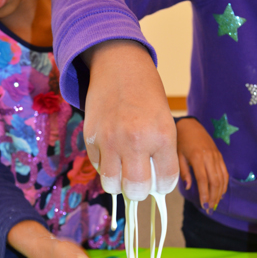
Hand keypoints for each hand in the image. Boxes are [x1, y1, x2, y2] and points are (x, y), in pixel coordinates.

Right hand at [82, 40, 178, 199]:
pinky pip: (98, 167)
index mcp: (162, 136)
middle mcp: (135, 141)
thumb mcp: (164, 123)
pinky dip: (105, 164)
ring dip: (118, 181)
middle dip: (139, 190)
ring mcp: (110, 140)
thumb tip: (151, 187)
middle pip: (136, 191)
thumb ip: (161, 154)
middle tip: (139, 179)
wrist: (119, 67)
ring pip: (111, 185)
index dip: (163, 184)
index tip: (159, 179)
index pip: (165, 182)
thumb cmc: (147, 96)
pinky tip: (111, 149)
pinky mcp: (90, 137)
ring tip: (123, 168)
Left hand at [176, 118, 228, 212]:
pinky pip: (224, 172)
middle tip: (209, 207)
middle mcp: (209, 157)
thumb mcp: (177, 155)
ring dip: (219, 192)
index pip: (203, 179)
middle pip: (215, 180)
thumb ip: (183, 172)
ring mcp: (216, 156)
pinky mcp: (219, 155)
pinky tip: (220, 193)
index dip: (204, 193)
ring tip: (214, 203)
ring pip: (222, 177)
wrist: (189, 126)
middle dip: (213, 196)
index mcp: (197, 157)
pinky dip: (224, 184)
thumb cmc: (180, 141)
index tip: (203, 204)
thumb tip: (188, 187)